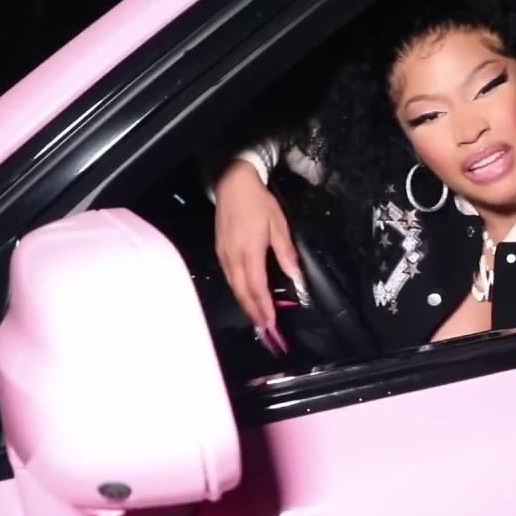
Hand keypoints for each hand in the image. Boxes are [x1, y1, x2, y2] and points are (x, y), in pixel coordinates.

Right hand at [214, 160, 301, 353]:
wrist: (232, 184)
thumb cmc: (259, 203)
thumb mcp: (278, 225)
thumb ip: (286, 253)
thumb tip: (296, 277)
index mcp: (250, 252)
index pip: (257, 288)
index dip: (264, 308)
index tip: (272, 324)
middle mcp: (233, 258)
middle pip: (243, 292)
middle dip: (254, 313)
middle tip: (265, 330)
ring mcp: (224, 255)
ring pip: (234, 287)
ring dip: (246, 305)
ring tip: (257, 319)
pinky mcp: (220, 251)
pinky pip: (230, 278)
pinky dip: (239, 291)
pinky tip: (245, 297)